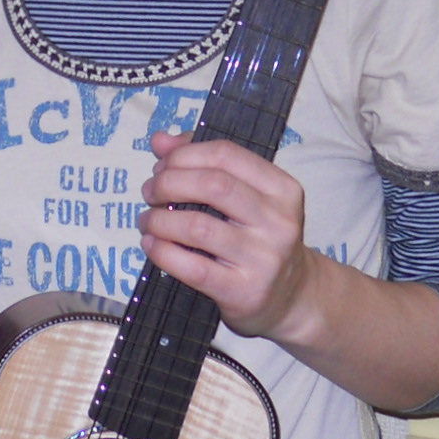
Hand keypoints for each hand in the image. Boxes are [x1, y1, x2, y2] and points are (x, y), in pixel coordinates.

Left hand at [138, 130, 322, 345]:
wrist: (291, 298)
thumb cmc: (259, 239)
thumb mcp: (246, 197)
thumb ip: (205, 163)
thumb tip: (159, 140)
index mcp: (282, 188)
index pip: (226, 154)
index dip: (185, 154)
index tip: (162, 165)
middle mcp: (278, 221)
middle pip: (212, 185)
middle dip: (168, 182)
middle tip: (150, 192)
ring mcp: (264, 258)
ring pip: (198, 226)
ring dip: (159, 219)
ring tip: (147, 220)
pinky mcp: (244, 291)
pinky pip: (193, 267)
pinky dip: (162, 252)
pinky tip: (151, 244)